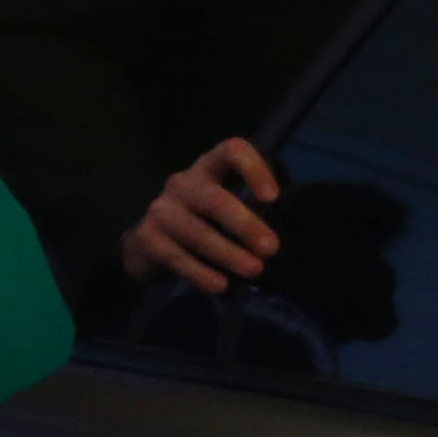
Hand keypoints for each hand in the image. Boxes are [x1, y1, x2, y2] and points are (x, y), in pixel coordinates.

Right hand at [120, 137, 279, 292]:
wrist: (150, 244)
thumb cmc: (205, 222)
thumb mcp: (228, 205)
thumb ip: (254, 208)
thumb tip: (290, 225)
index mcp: (209, 167)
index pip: (231, 151)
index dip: (253, 169)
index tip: (273, 197)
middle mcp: (183, 183)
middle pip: (214, 199)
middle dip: (245, 225)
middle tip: (271, 249)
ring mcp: (162, 210)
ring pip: (198, 233)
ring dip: (229, 254)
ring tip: (255, 271)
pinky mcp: (147, 238)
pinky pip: (178, 257)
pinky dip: (202, 273)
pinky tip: (221, 285)